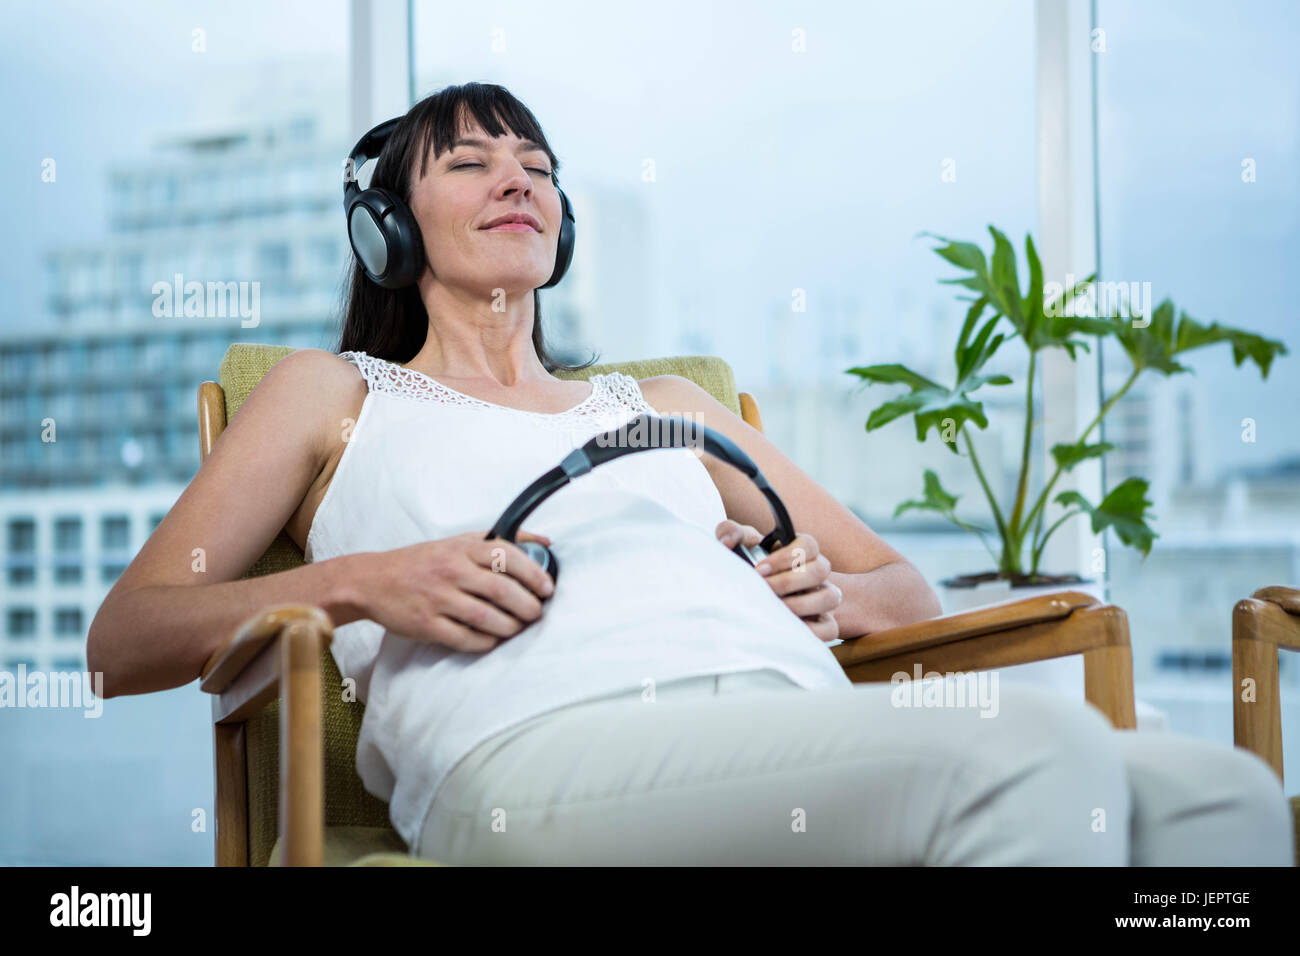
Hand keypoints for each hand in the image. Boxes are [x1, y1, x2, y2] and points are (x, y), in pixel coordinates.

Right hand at [354, 529, 554, 652]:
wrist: (373, 580)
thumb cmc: (424, 561)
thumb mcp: (460, 541)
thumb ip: (502, 540)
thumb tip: (546, 541)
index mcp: (462, 548)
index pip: (508, 556)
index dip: (534, 574)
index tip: (547, 589)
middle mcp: (451, 571)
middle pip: (502, 591)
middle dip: (528, 606)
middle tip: (537, 613)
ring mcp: (438, 599)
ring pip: (487, 618)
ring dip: (511, 627)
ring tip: (518, 627)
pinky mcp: (427, 625)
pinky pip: (466, 639)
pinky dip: (486, 642)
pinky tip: (493, 639)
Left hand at [715, 520, 840, 641]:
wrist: (751, 599)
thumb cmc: (749, 568)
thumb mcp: (738, 547)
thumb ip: (730, 533)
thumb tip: (727, 541)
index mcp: (802, 551)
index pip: (809, 545)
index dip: (786, 556)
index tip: (759, 568)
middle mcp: (817, 573)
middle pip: (821, 570)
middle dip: (788, 581)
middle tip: (763, 589)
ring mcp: (823, 598)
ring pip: (830, 597)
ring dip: (801, 604)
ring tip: (775, 608)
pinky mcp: (823, 624)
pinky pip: (829, 628)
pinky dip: (811, 630)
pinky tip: (785, 627)